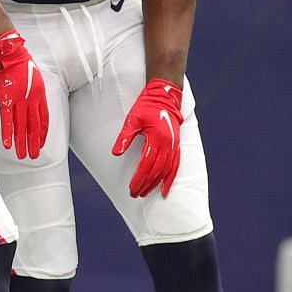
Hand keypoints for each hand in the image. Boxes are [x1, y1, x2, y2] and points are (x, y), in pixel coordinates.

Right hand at [0, 30, 47, 159]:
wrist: (7, 51)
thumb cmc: (19, 60)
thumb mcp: (34, 76)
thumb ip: (33, 91)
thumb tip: (31, 102)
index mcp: (40, 94)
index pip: (43, 119)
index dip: (42, 133)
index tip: (41, 143)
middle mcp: (30, 99)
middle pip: (33, 126)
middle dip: (33, 143)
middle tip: (33, 156)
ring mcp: (18, 100)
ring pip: (20, 126)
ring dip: (21, 142)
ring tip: (22, 155)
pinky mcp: (4, 99)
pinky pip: (6, 120)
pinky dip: (7, 133)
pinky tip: (8, 144)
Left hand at [112, 78, 183, 197]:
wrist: (165, 96)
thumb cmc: (146, 107)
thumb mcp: (132, 120)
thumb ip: (124, 137)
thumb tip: (115, 153)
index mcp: (156, 139)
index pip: (146, 164)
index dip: (139, 178)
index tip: (132, 188)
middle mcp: (167, 145)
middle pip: (156, 171)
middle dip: (145, 184)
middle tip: (135, 194)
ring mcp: (173, 146)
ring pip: (166, 171)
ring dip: (156, 184)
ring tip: (146, 193)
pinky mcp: (176, 146)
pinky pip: (175, 166)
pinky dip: (170, 179)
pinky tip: (166, 189)